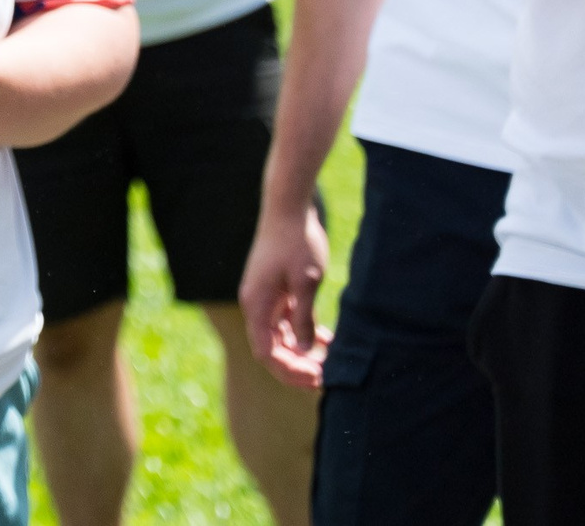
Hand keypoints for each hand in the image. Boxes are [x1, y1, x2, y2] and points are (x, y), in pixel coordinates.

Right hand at [239, 202, 334, 388]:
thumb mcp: (307, 282)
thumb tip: (304, 351)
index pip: (267, 354)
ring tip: (329, 363)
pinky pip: (286, 321)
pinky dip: (303, 333)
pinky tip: (327, 341)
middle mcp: (256, 305)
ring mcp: (264, 298)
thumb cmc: (297, 241)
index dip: (290, 372)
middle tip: (326, 378)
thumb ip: (305, 318)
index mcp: (256, 305)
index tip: (317, 378)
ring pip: (280, 337)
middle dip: (297, 366)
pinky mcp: (275, 291)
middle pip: (272, 349)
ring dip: (301, 352)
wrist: (288, 206)